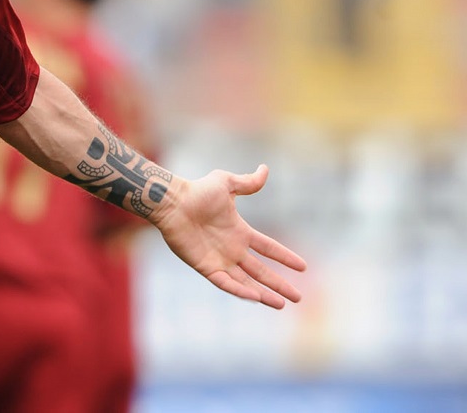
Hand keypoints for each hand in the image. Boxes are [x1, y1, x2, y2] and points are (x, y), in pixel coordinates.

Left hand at [152, 164, 305, 307]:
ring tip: (281, 305)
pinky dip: (240, 291)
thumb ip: (247, 182)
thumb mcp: (226, 183)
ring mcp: (219, 260)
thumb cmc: (196, 191)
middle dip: (279, 284)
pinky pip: (225, 283)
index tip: (303, 267)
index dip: (284, 257)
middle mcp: (232, 249)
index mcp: (240, 232)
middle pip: (261, 271)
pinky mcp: (205, 267)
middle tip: (298, 297)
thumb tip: (265, 169)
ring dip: (264, 294)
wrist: (172, 201)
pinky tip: (255, 297)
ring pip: (246, 282)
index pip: (268, 248)